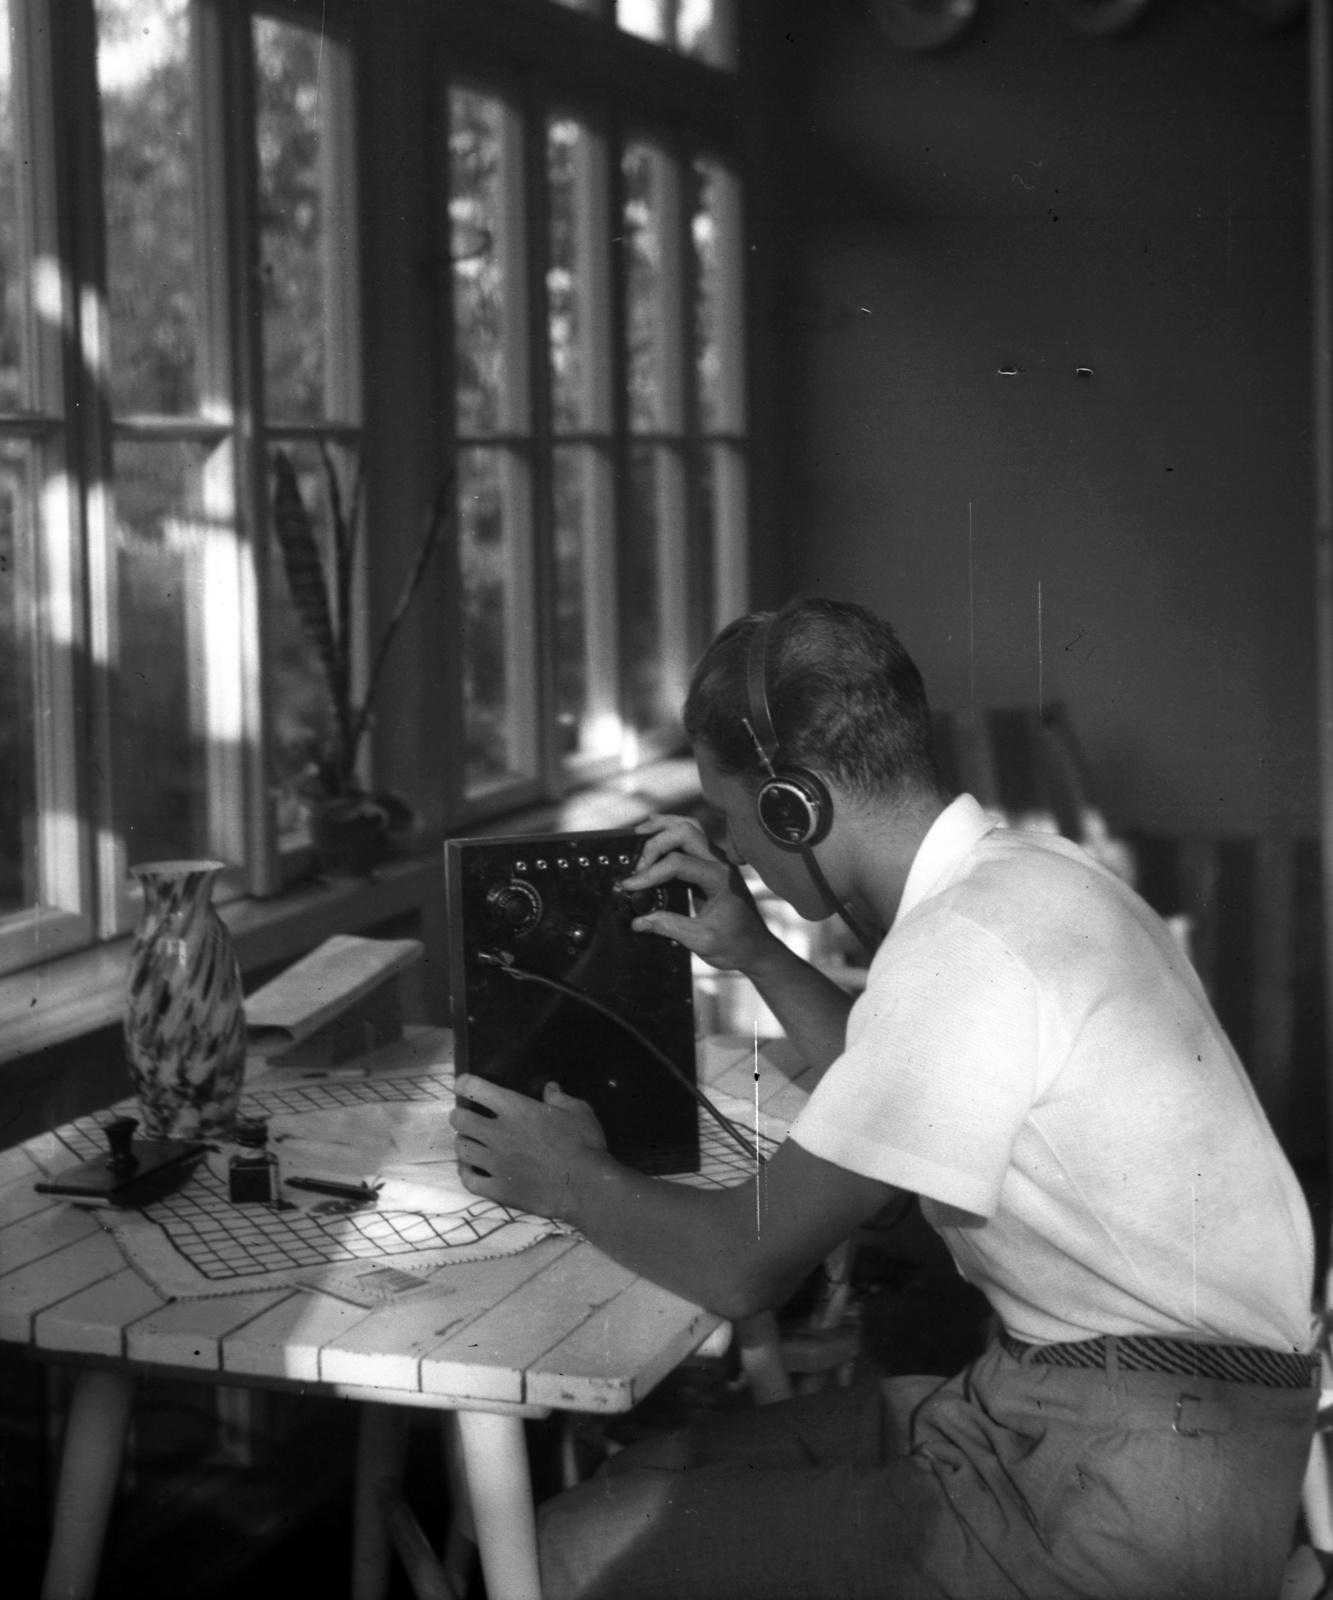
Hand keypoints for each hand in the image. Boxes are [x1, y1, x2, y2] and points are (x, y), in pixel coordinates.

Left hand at [450, 1075, 607, 1218]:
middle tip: (467, 1117)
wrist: (586, 1188)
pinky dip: (466, 1173)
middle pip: (459, 1120)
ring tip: (470, 1142)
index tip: (465, 1085)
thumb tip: (549, 1087)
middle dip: (460, 1115)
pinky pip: (468, 1181)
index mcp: (515, 1109)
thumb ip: (559, 1097)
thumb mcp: (578, 1111)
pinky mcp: (498, 1189)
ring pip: (461, 1148)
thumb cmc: (584, 1144)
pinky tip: (470, 1170)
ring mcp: (495, 1163)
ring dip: (464, 1142)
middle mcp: (497, 1133)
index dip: (465, 1084)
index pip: (474, 1089)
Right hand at [620, 813, 778, 973]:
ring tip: (640, 834)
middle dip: (656, 842)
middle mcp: (721, 863)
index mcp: (720, 878)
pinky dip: (671, 833)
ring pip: (690, 828)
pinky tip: (655, 835)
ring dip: (664, 828)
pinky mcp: (712, 865)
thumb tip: (638, 921)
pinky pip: (691, 838)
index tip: (630, 886)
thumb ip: (669, 927)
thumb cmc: (735, 944)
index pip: (678, 863)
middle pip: (685, 832)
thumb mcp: (701, 941)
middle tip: (636, 863)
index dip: (650, 873)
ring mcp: (718, 861)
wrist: (756, 948)